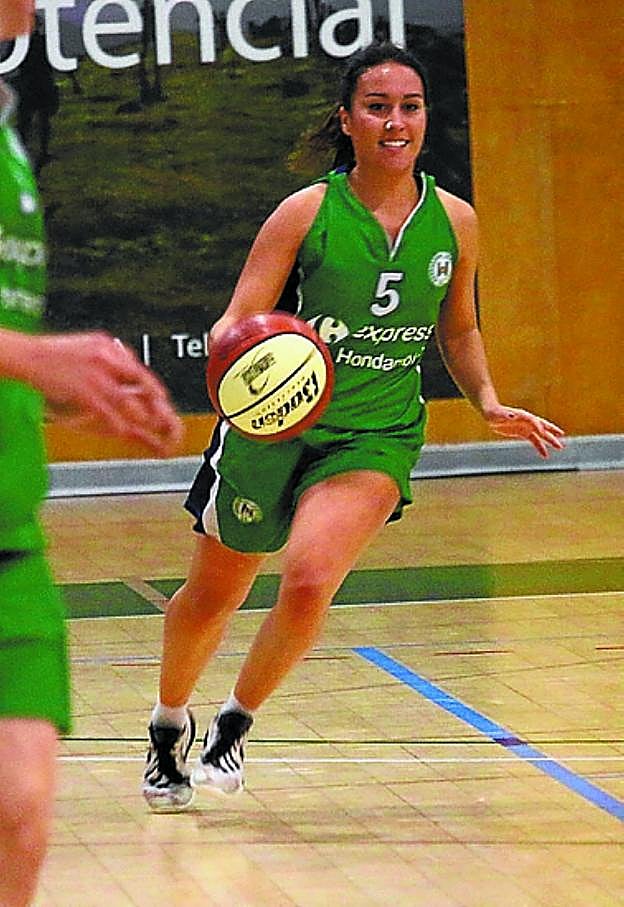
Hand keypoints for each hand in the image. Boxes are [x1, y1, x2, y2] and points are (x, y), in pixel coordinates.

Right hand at [26, 332, 183, 456]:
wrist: (28, 356)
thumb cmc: (53, 354)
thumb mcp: (87, 345)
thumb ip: (109, 356)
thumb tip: (128, 366)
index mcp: (108, 347)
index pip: (138, 368)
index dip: (153, 386)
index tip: (161, 397)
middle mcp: (107, 359)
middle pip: (141, 383)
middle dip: (154, 401)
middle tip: (162, 416)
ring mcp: (97, 377)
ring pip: (129, 402)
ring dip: (140, 416)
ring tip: (146, 426)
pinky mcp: (86, 393)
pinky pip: (109, 414)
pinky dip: (118, 424)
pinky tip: (123, 431)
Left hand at [484, 405, 564, 457]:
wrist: (492, 414)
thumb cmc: (493, 413)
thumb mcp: (497, 414)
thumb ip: (505, 415)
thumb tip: (511, 416)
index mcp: (522, 415)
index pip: (533, 420)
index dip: (537, 425)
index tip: (541, 432)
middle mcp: (527, 421)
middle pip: (542, 426)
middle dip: (551, 432)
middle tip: (560, 438)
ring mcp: (526, 427)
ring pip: (541, 435)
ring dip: (550, 441)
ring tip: (560, 447)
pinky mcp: (523, 433)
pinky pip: (534, 440)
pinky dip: (540, 447)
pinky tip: (545, 454)